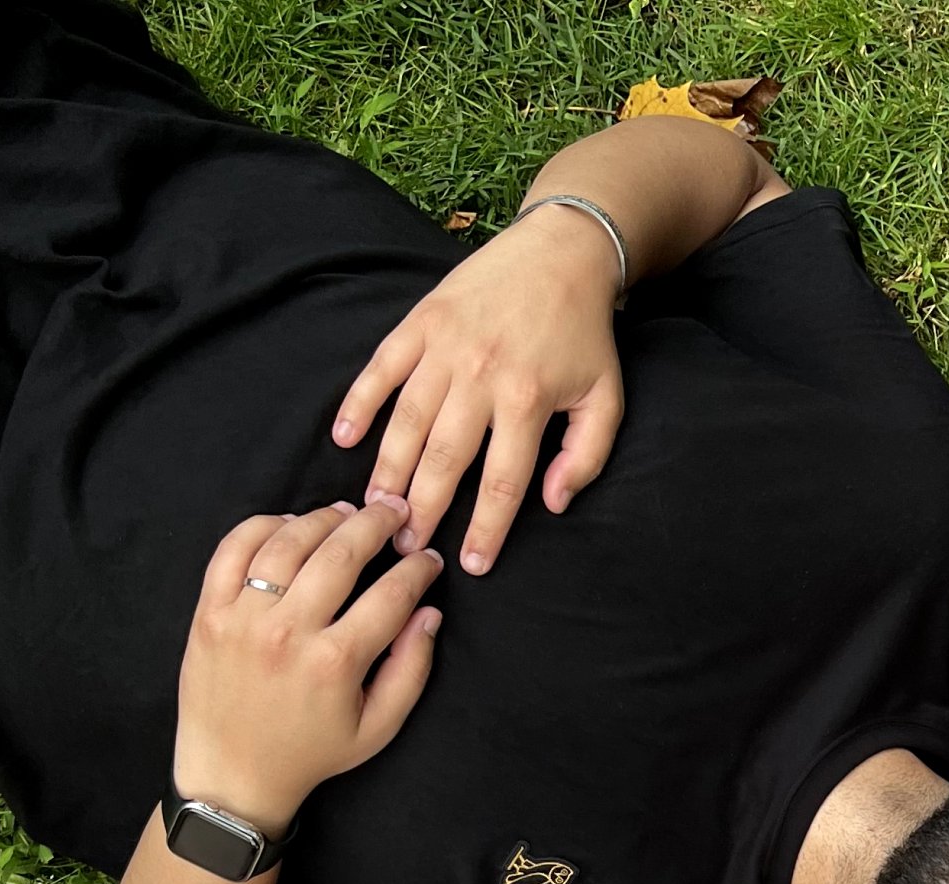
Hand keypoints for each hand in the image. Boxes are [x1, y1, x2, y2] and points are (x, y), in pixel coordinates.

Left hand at [173, 502, 444, 834]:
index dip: (418, 570)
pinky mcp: (208, 613)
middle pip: (341, 553)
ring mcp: (242, 619)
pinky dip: (263, 525)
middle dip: (377, 524)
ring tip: (346, 513)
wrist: (232, 775)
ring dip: (324, 518)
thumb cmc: (311, 754)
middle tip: (396, 511)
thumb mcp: (378, 727)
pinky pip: (233, 549)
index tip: (429, 559)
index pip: (391, 595)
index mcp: (335, 663)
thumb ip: (411, 670)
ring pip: (288, 542)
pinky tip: (289, 523)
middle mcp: (288, 633)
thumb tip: (429, 613)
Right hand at [334, 208, 627, 573]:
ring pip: (407, 420)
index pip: (503, 481)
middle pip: (444, 458)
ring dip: (387, 468)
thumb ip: (586, 456)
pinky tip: (343, 437)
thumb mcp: (605, 398)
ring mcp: (445, 347)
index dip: (486, 528)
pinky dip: (359, 401)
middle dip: (422, 509)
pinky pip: (381, 368)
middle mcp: (481, 376)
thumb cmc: (584, 334)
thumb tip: (552, 504)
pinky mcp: (420, 322)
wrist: (560, 253)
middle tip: (404, 546)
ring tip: (374, 508)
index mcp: (528, 400)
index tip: (471, 565)